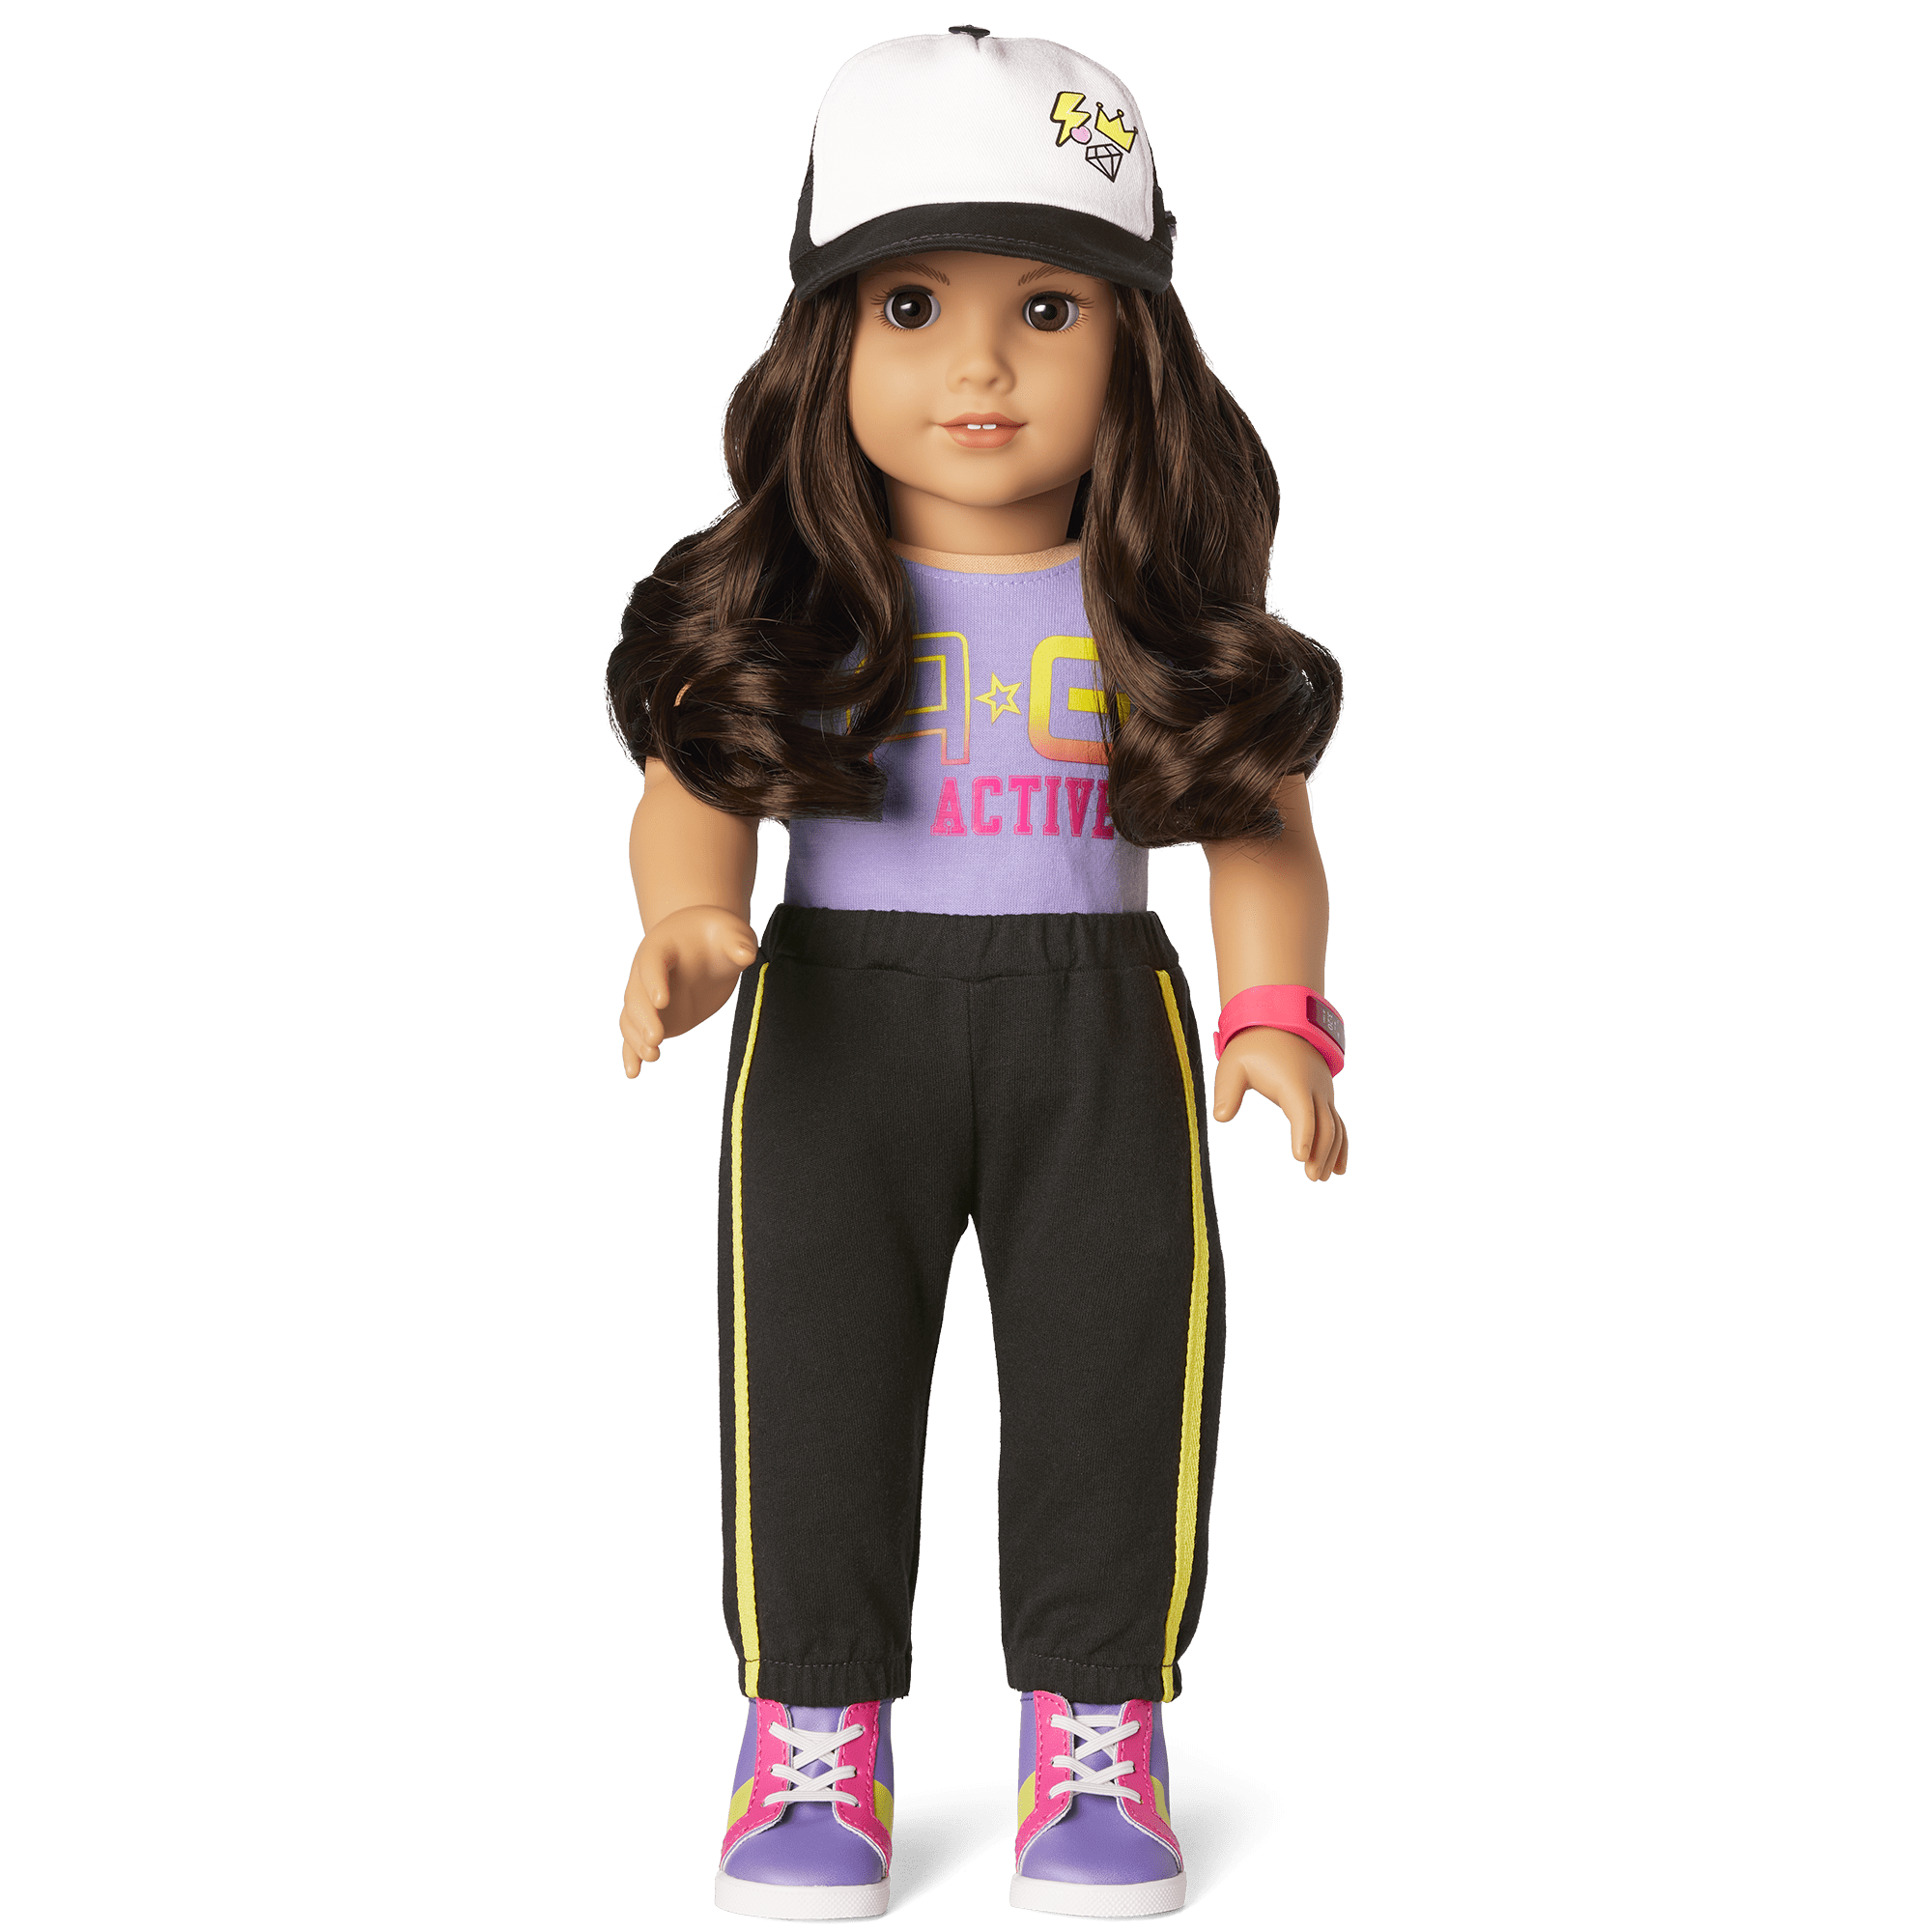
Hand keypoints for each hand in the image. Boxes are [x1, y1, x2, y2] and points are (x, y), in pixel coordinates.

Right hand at [619, 905, 758, 1076]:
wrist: (703, 943)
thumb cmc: (717, 934)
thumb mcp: (730, 932)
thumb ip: (737, 942)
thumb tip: (746, 955)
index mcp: (661, 946)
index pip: (651, 963)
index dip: (654, 981)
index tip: (662, 1001)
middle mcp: (646, 972)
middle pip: (636, 995)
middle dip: (644, 1017)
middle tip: (657, 1037)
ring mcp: (648, 996)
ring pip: (632, 1017)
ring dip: (637, 1037)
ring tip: (653, 1054)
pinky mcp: (655, 1016)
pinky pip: (636, 1034)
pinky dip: (632, 1052)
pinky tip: (634, 1072)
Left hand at [1210, 1027, 1348, 1181]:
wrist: (1281, 1024)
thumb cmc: (1253, 1048)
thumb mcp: (1233, 1064)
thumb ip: (1227, 1091)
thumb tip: (1220, 1116)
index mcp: (1293, 1084)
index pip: (1303, 1113)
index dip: (1303, 1135)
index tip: (1300, 1158)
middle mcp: (1314, 1090)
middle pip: (1325, 1125)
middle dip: (1321, 1152)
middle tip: (1312, 1178)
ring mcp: (1323, 1094)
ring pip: (1336, 1127)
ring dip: (1332, 1153)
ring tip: (1322, 1177)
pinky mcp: (1325, 1097)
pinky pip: (1338, 1123)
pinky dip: (1341, 1145)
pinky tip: (1338, 1168)